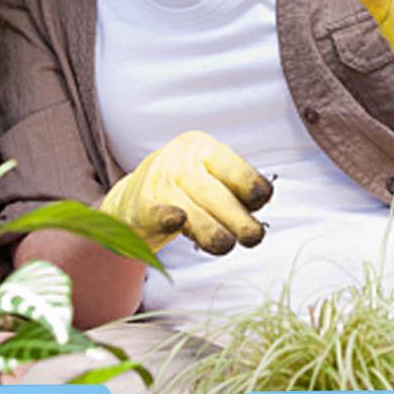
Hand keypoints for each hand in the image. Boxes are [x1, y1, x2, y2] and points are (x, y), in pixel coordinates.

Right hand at [100, 130, 273, 254]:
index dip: (251, 186)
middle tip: (253, 236)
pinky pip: (157, 213)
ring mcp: (159, 184)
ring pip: (190, 210)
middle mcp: (180, 162)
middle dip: (236, 217)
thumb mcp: (209, 177)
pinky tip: (177, 219)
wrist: (131, 200)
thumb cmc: (184, 189)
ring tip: (226, 244)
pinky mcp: (141, 207)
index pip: (233, 167)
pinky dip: (167, 217)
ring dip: (211, 230)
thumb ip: (234, 191)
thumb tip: (258, 208)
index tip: (262, 201)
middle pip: (213, 192)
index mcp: (203, 148)